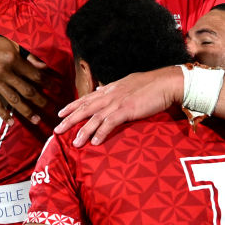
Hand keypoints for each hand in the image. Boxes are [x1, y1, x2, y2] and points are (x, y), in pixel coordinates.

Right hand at [0, 31, 49, 123]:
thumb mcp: (12, 45)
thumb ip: (28, 57)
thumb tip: (44, 67)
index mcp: (14, 60)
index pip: (36, 76)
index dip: (49, 84)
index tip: (57, 90)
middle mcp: (5, 72)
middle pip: (28, 91)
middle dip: (42, 101)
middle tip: (52, 109)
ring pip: (14, 100)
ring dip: (27, 112)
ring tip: (37, 120)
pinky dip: (3, 114)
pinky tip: (11, 122)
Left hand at [55, 66, 180, 145]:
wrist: (167, 82)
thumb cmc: (151, 84)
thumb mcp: (127, 83)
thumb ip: (112, 88)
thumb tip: (100, 89)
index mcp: (110, 89)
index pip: (86, 98)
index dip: (72, 106)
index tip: (60, 113)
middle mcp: (110, 95)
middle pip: (85, 108)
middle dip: (69, 120)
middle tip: (56, 130)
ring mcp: (118, 102)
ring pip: (94, 118)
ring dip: (83, 131)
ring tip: (74, 142)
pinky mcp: (127, 110)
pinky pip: (110, 123)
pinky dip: (101, 133)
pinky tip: (94, 142)